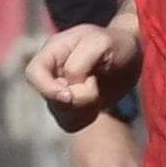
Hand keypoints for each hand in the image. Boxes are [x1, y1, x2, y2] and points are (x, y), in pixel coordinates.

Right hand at [25, 22, 141, 133]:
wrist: (132, 55)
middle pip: (50, 100)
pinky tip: (97, 102)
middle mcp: (52, 73)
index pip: (33, 74)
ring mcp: (60, 92)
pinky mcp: (72, 107)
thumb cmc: (115, 43)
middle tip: (95, 84)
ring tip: (97, 91)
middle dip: (77, 99)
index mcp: (53, 52)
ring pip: (61, 115)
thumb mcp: (101, 43)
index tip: (69, 95)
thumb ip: (79, 63)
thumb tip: (67, 86)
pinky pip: (72, 124)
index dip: (47, 89)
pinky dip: (87, 116)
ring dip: (84, 109)